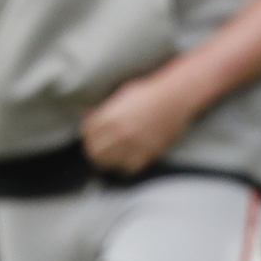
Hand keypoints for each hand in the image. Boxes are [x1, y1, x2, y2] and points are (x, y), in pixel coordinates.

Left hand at [79, 70, 199, 174]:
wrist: (175, 97)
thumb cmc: (147, 91)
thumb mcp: (119, 95)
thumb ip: (104, 108)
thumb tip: (89, 115)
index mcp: (110, 117)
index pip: (87, 133)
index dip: (85, 133)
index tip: (88, 132)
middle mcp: (120, 133)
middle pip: (95, 152)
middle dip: (92, 149)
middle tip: (94, 148)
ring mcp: (135, 145)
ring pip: (110, 162)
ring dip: (105, 160)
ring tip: (106, 156)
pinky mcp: (149, 152)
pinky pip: (130, 168)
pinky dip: (124, 166)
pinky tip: (122, 161)